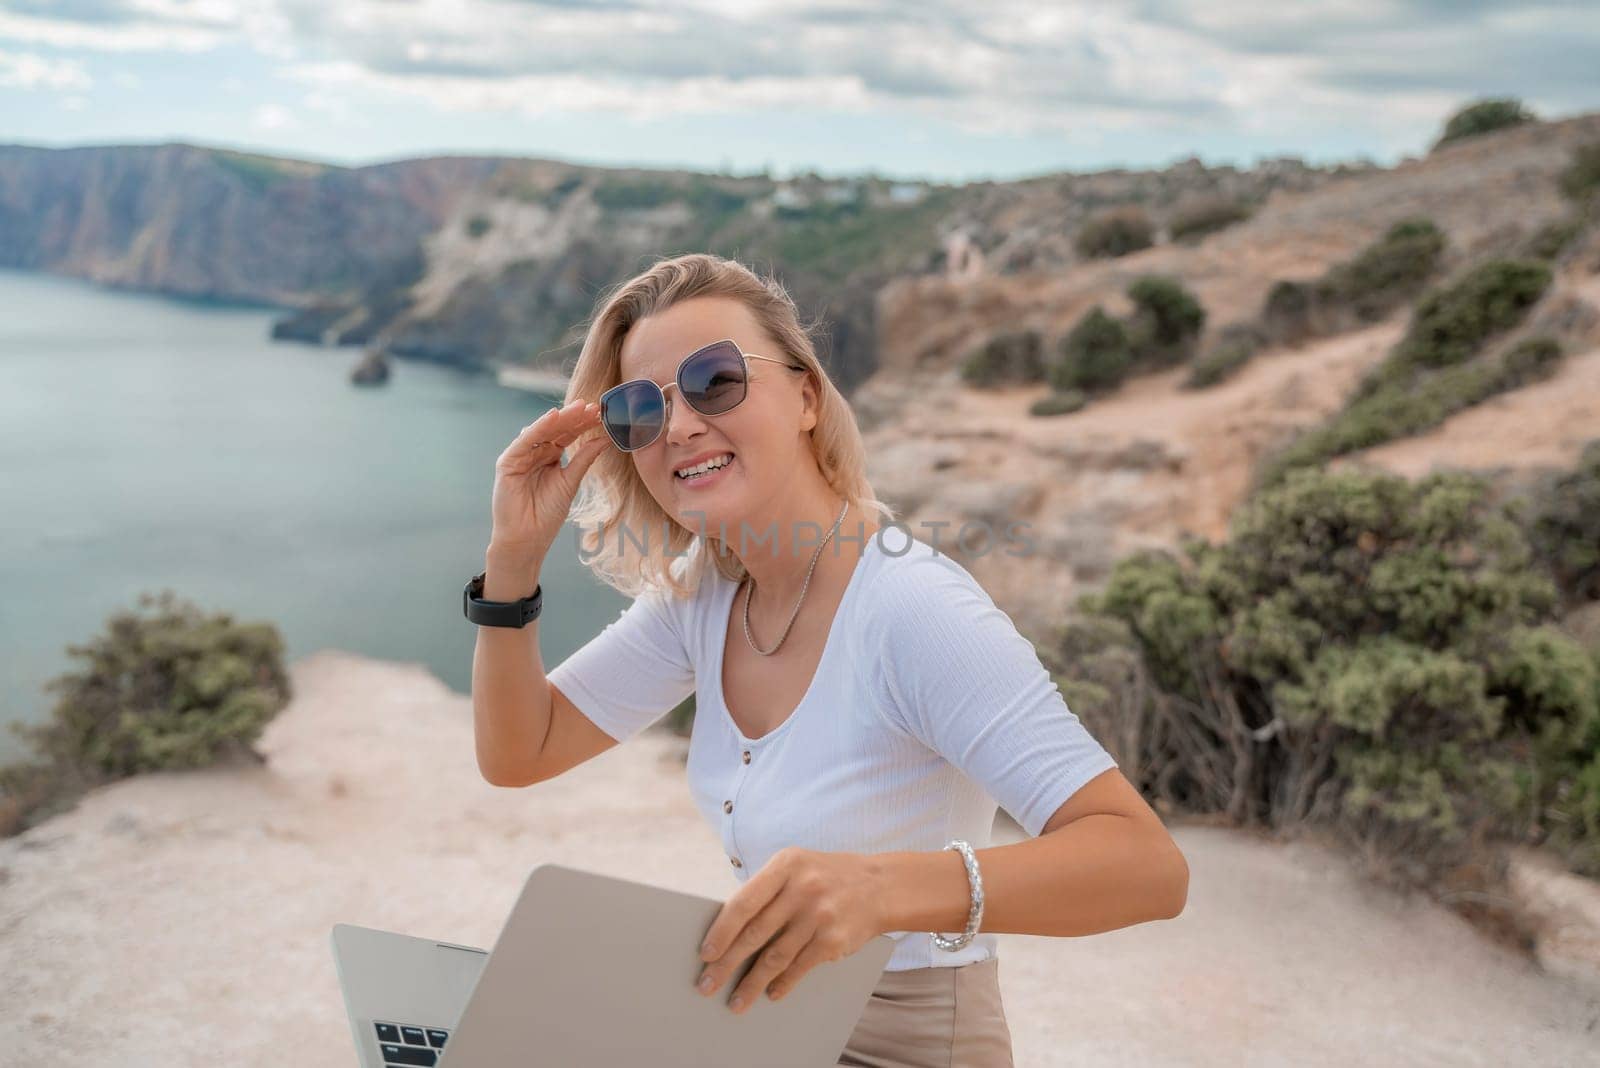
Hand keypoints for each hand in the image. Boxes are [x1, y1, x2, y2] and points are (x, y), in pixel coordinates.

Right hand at [489, 398, 608, 560]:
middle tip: (593, 406)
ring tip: (579, 408)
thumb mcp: (570, 482)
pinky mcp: (508, 462)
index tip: (602, 414)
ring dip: (561, 418)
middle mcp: (535, 452)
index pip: (568, 435)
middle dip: (575, 417)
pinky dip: (538, 427)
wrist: (527, 539)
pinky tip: (553, 417)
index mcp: (550, 457)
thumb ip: (584, 459)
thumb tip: (604, 438)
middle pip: (557, 430)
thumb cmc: (547, 515)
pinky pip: (525, 440)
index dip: (584, 424)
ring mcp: (521, 456)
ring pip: (542, 431)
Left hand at [694, 847, 883, 1013]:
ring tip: (736, 1001)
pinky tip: (771, 994)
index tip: (705, 954)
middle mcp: (802, 888)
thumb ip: (767, 892)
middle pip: (754, 933)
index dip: (721, 931)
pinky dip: (782, 984)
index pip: (744, 902)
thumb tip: (727, 932)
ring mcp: (819, 914)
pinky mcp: (834, 939)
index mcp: (785, 865)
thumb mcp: (796, 868)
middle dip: (726, 964)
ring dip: (751, 984)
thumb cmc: (826, 878)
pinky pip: (800, 967)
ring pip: (775, 957)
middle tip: (706, 985)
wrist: (881, 885)